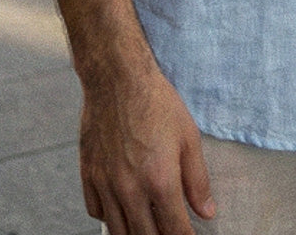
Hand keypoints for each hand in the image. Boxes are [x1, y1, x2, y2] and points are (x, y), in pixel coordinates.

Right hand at [79, 57, 215, 234]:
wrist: (117, 77)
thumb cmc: (156, 102)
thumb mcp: (188, 136)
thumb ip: (197, 180)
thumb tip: (207, 211)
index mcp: (159, 181)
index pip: (175, 232)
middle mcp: (130, 189)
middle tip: (170, 231)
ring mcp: (106, 184)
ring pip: (118, 232)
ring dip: (135, 234)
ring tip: (147, 227)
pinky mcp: (88, 175)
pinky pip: (96, 212)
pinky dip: (110, 216)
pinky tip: (122, 207)